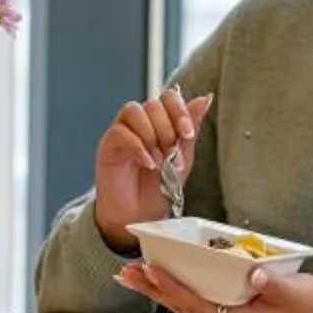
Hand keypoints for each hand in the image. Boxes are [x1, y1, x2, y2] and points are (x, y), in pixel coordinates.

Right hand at [92, 88, 212, 248]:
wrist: (138, 216)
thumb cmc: (158, 187)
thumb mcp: (183, 157)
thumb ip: (191, 128)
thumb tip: (205, 99)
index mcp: (159, 121)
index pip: (168, 97)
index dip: (180, 110)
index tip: (187, 134)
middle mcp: (140, 122)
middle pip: (152, 103)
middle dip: (167, 128)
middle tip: (172, 153)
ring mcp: (122, 132)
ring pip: (134, 111)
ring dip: (152, 135)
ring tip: (160, 160)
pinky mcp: (108, 145)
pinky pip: (120, 133)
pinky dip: (138, 147)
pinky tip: (149, 163)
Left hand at [114, 259, 312, 312]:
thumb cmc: (307, 305)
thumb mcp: (294, 294)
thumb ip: (273, 284)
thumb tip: (255, 273)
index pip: (195, 305)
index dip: (172, 288)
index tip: (152, 271)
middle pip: (179, 305)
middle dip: (152, 288)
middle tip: (125, 273)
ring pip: (182, 301)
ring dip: (156, 287)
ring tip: (131, 273)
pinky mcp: (226, 306)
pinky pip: (192, 296)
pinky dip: (173, 285)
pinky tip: (159, 275)